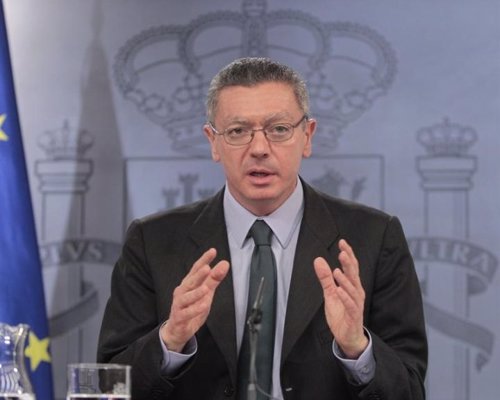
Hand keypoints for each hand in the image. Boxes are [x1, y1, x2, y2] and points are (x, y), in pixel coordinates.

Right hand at [160, 248, 229, 351]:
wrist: (178, 330)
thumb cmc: (192, 308)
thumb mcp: (206, 293)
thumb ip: (214, 279)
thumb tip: (224, 264)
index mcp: (189, 283)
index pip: (196, 269)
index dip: (204, 260)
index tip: (212, 251)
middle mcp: (182, 291)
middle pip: (190, 281)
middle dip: (198, 274)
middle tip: (207, 268)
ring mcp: (179, 304)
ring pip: (187, 297)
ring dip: (196, 293)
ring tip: (205, 288)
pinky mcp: (179, 317)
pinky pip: (187, 313)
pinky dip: (195, 309)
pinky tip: (203, 305)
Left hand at [314, 239, 367, 358]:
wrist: (348, 336)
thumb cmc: (341, 313)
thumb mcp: (330, 293)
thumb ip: (325, 278)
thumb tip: (318, 260)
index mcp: (351, 285)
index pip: (351, 267)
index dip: (348, 254)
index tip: (342, 242)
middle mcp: (356, 292)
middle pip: (354, 275)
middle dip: (349, 263)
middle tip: (342, 252)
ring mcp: (356, 304)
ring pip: (352, 290)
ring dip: (345, 280)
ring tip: (336, 271)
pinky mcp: (354, 316)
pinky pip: (351, 306)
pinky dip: (345, 297)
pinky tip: (338, 290)